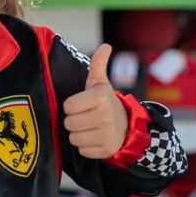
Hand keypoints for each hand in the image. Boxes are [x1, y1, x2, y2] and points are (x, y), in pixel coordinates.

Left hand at [62, 44, 128, 158]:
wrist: (127, 126)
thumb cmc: (106, 103)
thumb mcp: (100, 83)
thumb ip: (98, 64)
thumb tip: (105, 46)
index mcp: (100, 98)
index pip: (68, 106)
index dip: (72, 106)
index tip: (82, 105)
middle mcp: (105, 116)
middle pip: (69, 123)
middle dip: (74, 121)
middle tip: (85, 117)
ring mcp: (107, 135)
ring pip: (73, 138)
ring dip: (78, 134)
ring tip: (89, 128)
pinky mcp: (106, 150)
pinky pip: (82, 150)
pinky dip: (86, 146)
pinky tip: (94, 138)